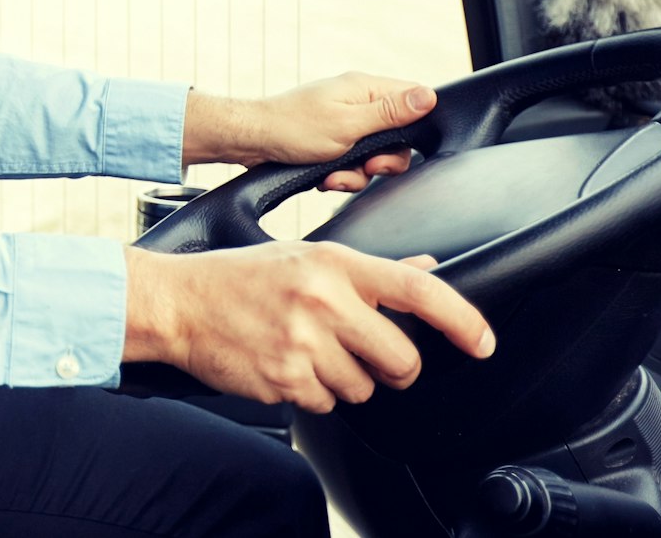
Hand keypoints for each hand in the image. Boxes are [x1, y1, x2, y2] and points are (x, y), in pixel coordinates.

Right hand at [123, 241, 493, 413]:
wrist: (178, 302)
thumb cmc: (240, 277)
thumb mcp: (305, 257)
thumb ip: (369, 270)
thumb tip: (425, 270)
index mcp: (333, 264)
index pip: (418, 292)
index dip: (461, 320)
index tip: (482, 342)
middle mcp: (321, 302)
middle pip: (402, 359)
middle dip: (395, 368)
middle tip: (370, 355)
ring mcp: (302, 344)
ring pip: (364, 389)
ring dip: (347, 380)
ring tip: (308, 351)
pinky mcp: (283, 379)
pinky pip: (327, 404)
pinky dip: (313, 393)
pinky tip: (286, 365)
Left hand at [184, 72, 436, 190]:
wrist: (251, 143)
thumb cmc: (293, 128)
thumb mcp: (349, 124)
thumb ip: (390, 113)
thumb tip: (429, 95)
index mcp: (365, 88)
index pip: (413, 96)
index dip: (419, 123)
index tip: (404, 144)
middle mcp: (358, 103)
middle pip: (398, 135)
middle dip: (384, 159)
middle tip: (368, 165)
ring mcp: (345, 124)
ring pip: (375, 156)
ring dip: (358, 173)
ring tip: (335, 176)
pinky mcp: (333, 143)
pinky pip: (353, 164)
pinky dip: (342, 175)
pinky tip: (325, 178)